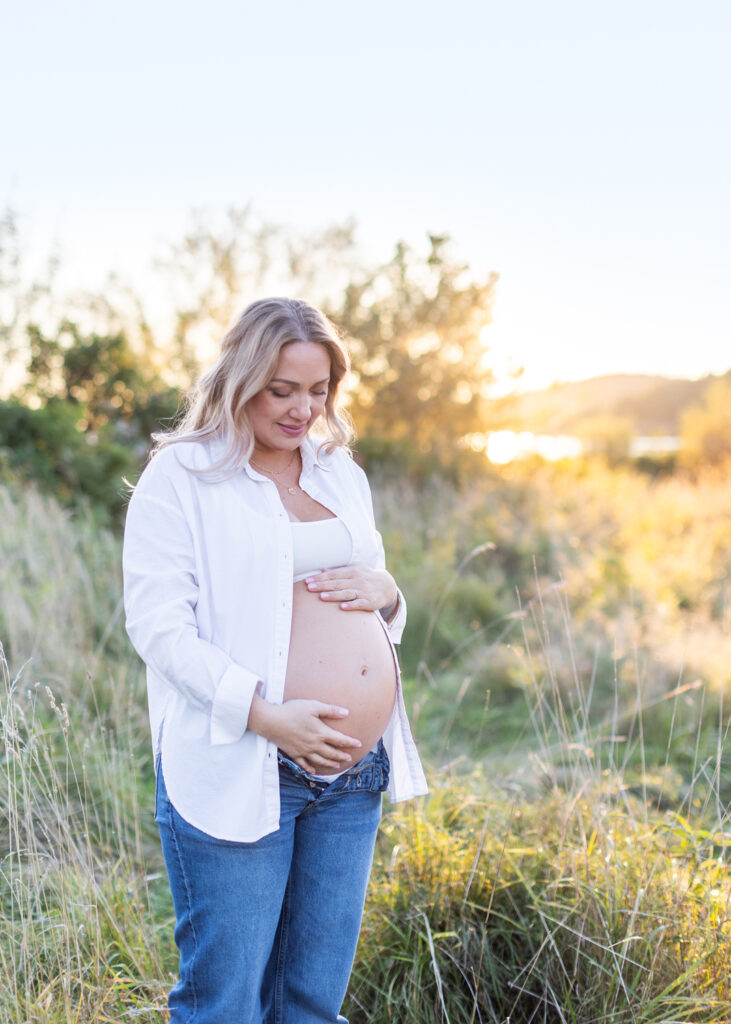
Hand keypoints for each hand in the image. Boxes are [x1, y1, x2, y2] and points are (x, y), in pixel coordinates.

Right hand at [247, 694, 361, 772]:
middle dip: (341, 755)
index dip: (350, 742)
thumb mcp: (313, 706)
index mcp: (320, 733)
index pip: (339, 740)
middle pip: (331, 753)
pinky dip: (309, 768)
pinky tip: (313, 771)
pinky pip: (303, 764)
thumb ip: (330, 710)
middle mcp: (314, 745)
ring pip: (320, 760)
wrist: (272, 721)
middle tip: (349, 758)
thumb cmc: (292, 711)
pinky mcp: (293, 753)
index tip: (359, 744)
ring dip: (330, 763)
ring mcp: (303, 751)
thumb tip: (346, 713)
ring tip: (337, 766)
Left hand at [305, 564, 397, 612]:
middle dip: (323, 585)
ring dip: (334, 595)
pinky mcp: (369, 601)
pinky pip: (359, 603)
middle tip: (310, 588)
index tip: (308, 581)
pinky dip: (351, 605)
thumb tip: (322, 570)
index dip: (320, 577)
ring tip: (322, 597)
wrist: (387, 586)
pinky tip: (342, 607)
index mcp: (352, 571)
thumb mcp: (354, 571)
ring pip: (347, 593)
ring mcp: (364, 591)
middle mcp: (357, 580)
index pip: (333, 574)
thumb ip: (339, 572)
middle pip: (337, 583)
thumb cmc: (365, 578)